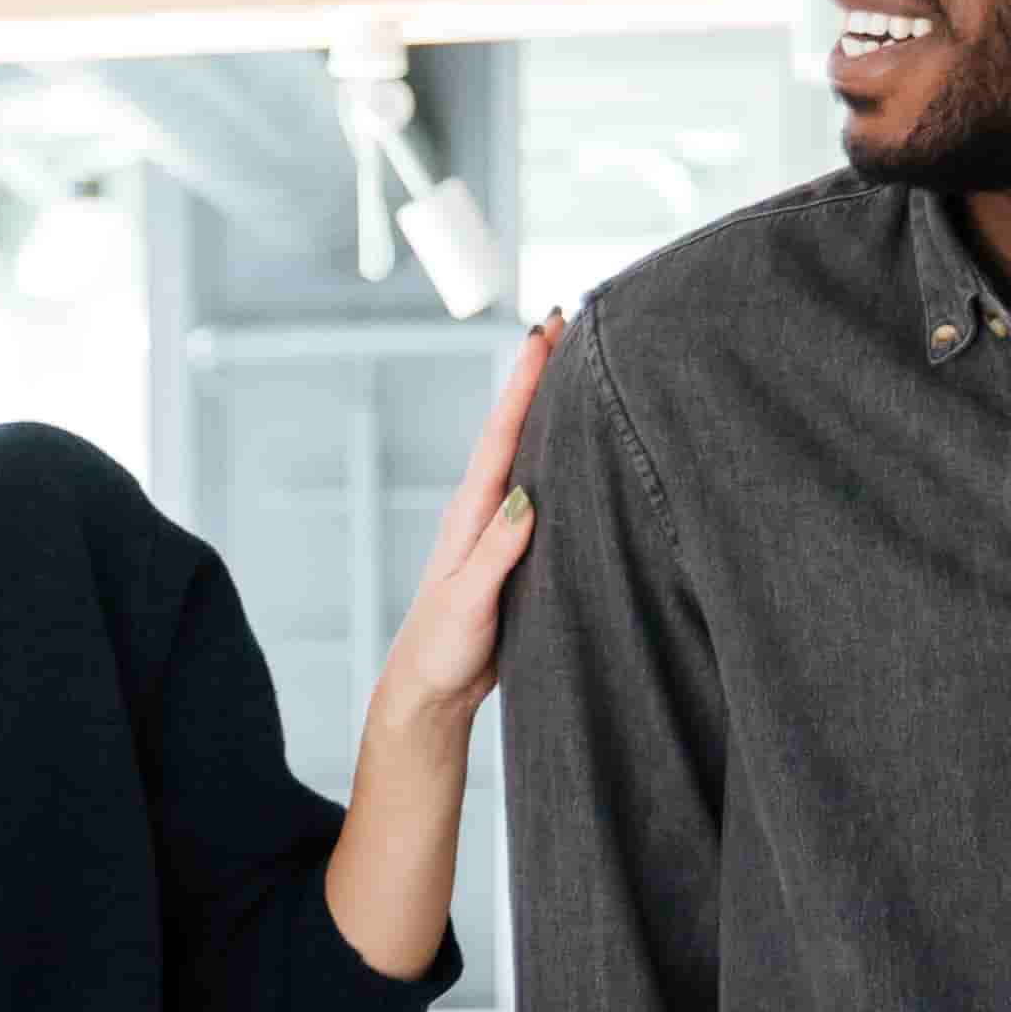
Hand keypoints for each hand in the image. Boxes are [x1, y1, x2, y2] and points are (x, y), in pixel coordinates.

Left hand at [370, 311, 562, 733]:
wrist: (430, 692)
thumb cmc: (442, 651)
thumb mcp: (467, 603)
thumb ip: (495, 553)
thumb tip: (524, 496)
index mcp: (470, 515)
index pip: (502, 434)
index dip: (525, 382)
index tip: (546, 332)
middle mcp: (484, 511)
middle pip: (516, 429)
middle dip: (541, 375)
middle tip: (568, 319)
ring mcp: (499, 529)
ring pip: (530, 454)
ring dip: (552, 409)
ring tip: (577, 361)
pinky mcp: (516, 551)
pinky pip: (543, 488)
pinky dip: (560, 455)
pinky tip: (580, 444)